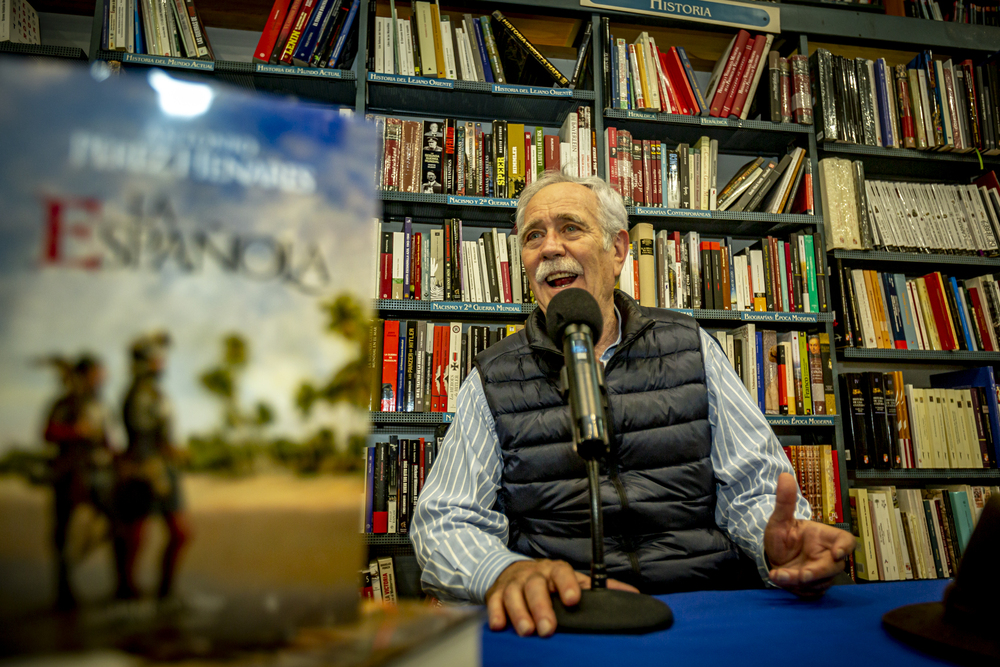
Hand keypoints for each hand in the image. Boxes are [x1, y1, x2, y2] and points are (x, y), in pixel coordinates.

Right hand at [485, 559, 638, 636]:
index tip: (573, 599)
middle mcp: (534, 574)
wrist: (514, 572)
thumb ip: (601, 588)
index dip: (568, 584)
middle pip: (536, 586)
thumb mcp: (575, 581)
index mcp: (555, 570)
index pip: (562, 571)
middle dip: (542, 606)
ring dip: (519, 612)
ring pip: (514, 593)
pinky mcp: (496, 593)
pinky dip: (495, 612)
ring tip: (527, 631)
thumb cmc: (550, 581)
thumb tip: (634, 595)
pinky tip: (499, 626)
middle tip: (548, 628)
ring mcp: (514, 583)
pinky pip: (494, 601)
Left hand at [764, 472, 855, 597]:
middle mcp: (827, 556)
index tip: (836, 553)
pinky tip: (779, 579)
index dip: (845, 548)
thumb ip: (784, 501)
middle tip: (800, 575)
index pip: (846, 541)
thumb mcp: (779, 518)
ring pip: (819, 582)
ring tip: (777, 575)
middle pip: (833, 567)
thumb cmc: (781, 535)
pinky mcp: (813, 587)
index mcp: (825, 538)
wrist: (771, 554)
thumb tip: (784, 476)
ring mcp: (822, 574)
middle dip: (816, 572)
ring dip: (799, 582)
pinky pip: (810, 593)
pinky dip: (795, 589)